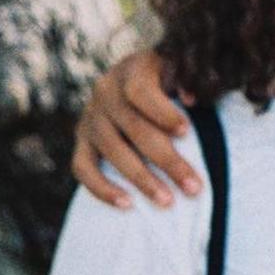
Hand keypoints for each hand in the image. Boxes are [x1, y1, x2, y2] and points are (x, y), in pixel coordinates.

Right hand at [70, 51, 201, 209]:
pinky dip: (102, 188)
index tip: (186, 132)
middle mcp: (105, 91)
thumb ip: (187, 79)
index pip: (140, 91)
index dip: (162, 112)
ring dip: (141, 179)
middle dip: (167, 160)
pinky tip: (127, 204)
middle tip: (193, 187)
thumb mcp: (178, 70)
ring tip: (167, 201)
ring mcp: (90, 117)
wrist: (134, 80)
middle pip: (133, 128)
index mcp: (132, 70)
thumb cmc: (167, 79)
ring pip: (112, 151)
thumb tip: (192, 98)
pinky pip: (82, 168)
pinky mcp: (81, 140)